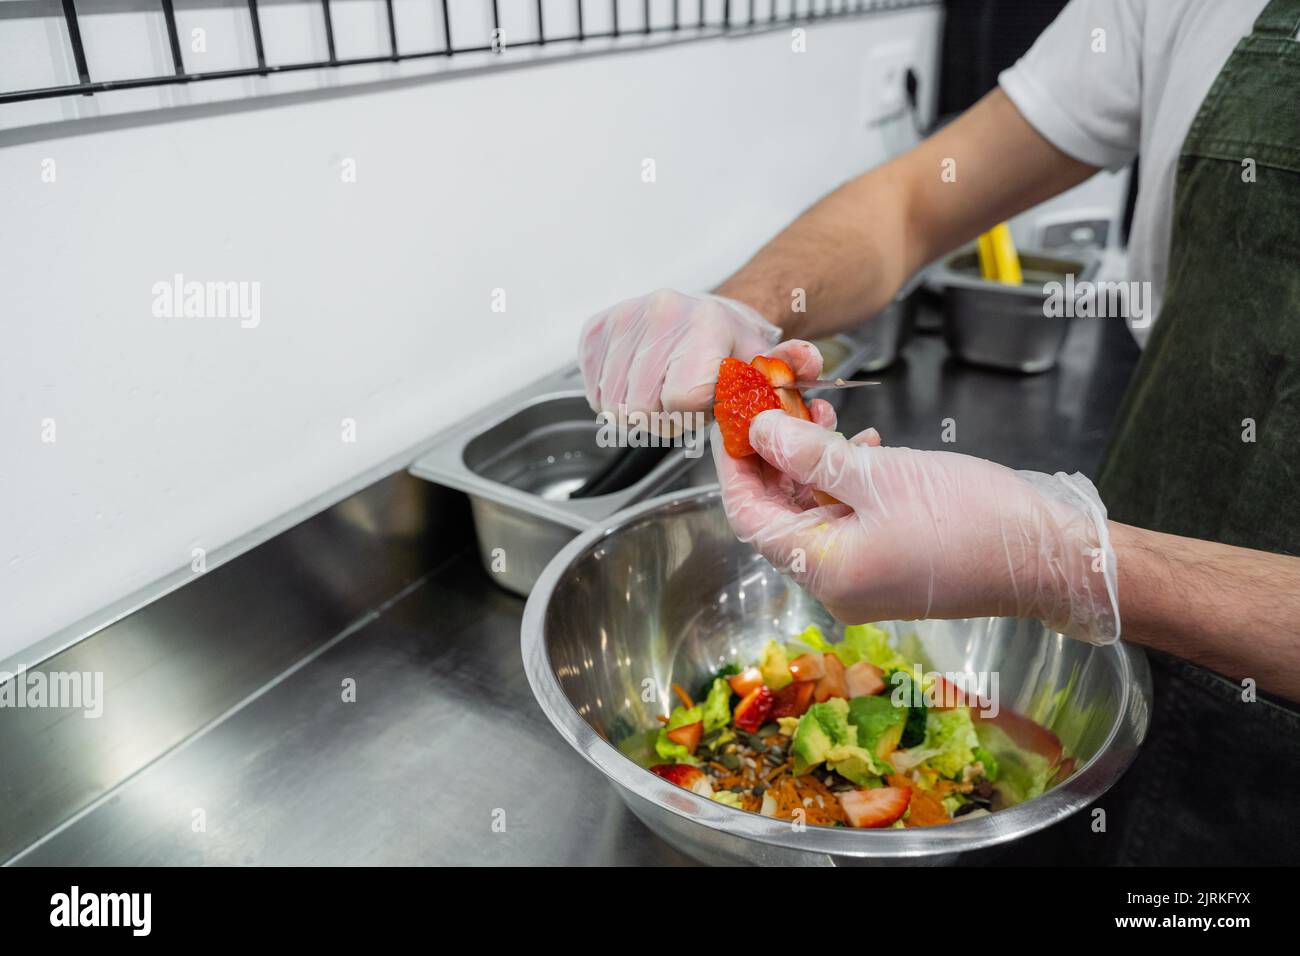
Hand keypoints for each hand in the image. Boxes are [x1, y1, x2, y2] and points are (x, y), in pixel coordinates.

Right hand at [579, 289, 819, 419]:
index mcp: (705, 324)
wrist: (708, 314)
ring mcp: (624, 318)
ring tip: (660, 394)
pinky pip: (592, 388)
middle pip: (640, 408)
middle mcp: (661, 313)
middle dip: (661, 419)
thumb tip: (806, 358)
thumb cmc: (735, 349)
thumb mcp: (768, 366)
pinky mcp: (597, 327)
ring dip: (635, 411)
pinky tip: (637, 383)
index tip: (701, 406)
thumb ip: (789, 370)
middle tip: (680, 405)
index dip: (689, 416)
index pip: (678, 400)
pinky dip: (610, 396)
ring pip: (611, 403)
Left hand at [712, 412, 1119, 643]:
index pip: (750, 516)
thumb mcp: (878, 475)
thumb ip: (810, 454)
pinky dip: (845, 480)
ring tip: (822, 412)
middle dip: (774, 455)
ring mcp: (865, 575)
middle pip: (779, 513)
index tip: (731, 419)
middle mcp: (835, 582)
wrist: (1049, 554)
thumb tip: (759, 432)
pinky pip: (849, 519)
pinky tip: (863, 443)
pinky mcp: (891, 562)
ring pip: (815, 511)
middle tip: (776, 404)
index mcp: (823, 571)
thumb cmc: (971, 519)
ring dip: (812, 461)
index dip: (735, 465)